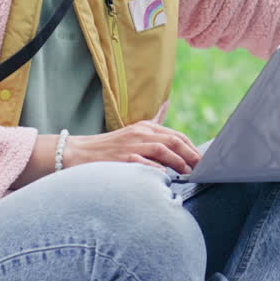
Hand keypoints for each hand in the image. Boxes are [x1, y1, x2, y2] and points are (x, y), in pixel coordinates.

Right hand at [62, 120, 200, 173]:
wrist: (78, 153)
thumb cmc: (109, 147)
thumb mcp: (133, 131)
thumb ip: (152, 124)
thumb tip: (166, 105)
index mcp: (145, 127)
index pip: (176, 135)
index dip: (191, 147)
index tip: (201, 159)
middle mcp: (140, 133)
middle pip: (173, 140)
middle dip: (190, 154)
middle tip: (201, 167)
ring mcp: (131, 145)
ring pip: (162, 149)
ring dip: (178, 161)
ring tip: (188, 172)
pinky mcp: (122, 158)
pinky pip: (142, 161)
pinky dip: (155, 167)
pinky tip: (164, 175)